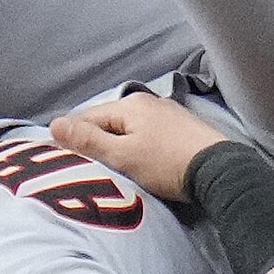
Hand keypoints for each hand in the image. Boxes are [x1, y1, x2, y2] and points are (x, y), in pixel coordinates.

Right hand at [49, 93, 227, 202]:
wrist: (220, 171)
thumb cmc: (166, 164)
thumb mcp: (122, 156)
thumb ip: (87, 141)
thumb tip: (53, 124)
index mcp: (130, 105)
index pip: (87, 117)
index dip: (72, 137)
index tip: (63, 159)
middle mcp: (148, 102)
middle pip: (109, 121)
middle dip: (96, 141)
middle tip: (88, 167)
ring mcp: (168, 113)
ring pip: (130, 128)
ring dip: (118, 144)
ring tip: (114, 167)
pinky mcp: (183, 128)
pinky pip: (149, 134)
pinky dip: (139, 145)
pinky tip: (142, 162)